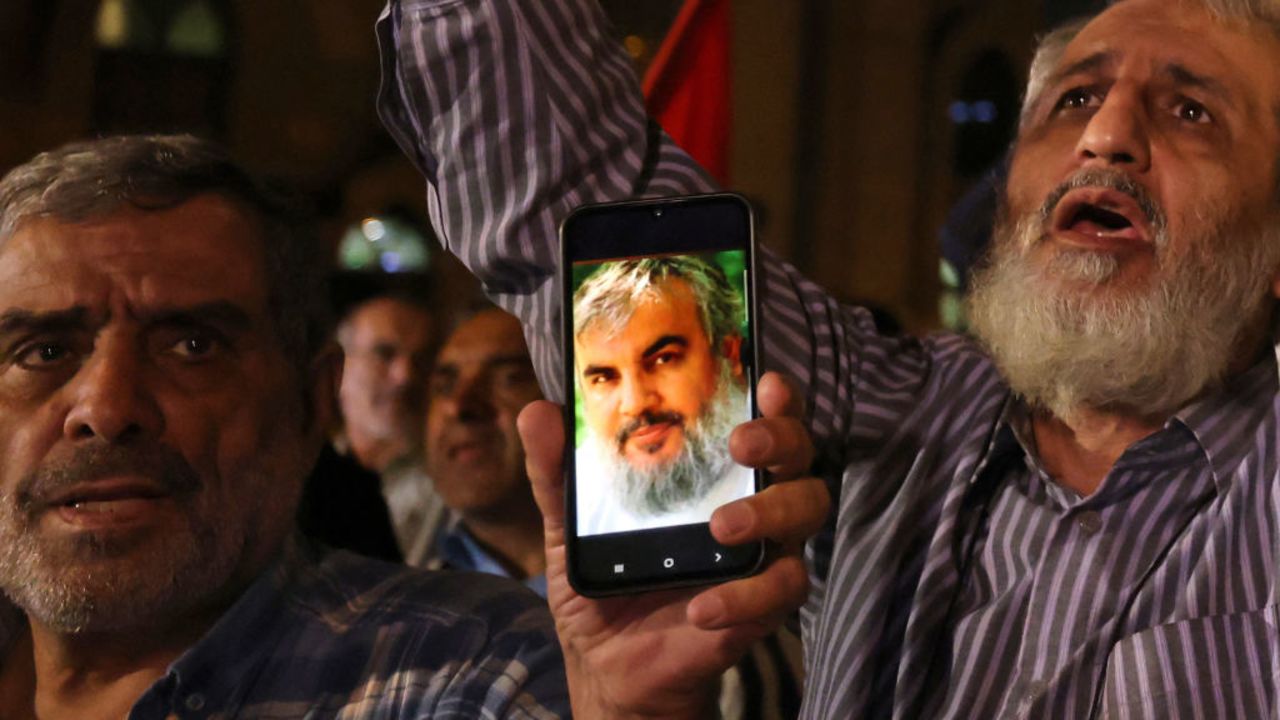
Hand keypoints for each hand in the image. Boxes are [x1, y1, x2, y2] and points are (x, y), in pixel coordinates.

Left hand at [518, 372, 829, 718]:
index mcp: (713, 470)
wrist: (607, 661)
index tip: (768, 382)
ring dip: (770, 511)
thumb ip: (555, 470)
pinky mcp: (762, 604)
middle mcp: (751, 499)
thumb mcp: (568, 522)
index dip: (777, 397)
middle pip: (798, 453)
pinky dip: (745, 597)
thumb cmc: (603, 579)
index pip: (762, 418)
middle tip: (740, 444)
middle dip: (781, 438)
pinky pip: (781, 589)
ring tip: (721, 526)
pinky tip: (703, 607)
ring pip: (807, 510)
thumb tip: (538, 412)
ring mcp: (763, 551)